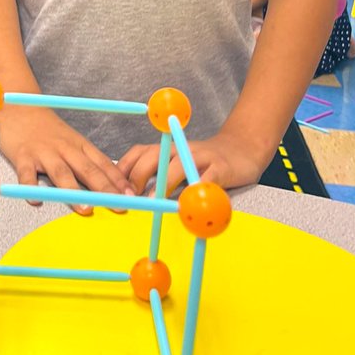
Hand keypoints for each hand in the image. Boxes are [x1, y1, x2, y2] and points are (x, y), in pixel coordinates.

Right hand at [0, 105, 135, 215]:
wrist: (21, 109)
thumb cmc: (49, 131)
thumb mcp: (73, 141)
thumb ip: (87, 161)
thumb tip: (110, 185)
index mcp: (80, 146)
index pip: (103, 165)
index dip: (118, 181)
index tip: (131, 196)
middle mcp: (65, 148)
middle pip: (88, 170)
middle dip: (105, 189)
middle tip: (118, 206)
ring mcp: (44, 152)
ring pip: (61, 173)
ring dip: (74, 191)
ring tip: (85, 208)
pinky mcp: (23, 156)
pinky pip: (27, 173)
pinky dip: (30, 187)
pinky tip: (35, 200)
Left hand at [118, 130, 270, 195]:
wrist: (241, 148)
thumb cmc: (202, 162)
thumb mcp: (176, 164)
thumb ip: (156, 174)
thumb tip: (128, 196)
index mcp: (166, 148)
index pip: (138, 153)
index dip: (124, 170)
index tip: (113, 189)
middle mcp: (179, 149)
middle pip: (153, 157)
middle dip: (138, 177)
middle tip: (131, 198)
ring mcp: (200, 157)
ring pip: (178, 167)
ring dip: (164, 185)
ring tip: (154, 204)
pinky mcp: (220, 167)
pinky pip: (206, 180)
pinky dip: (196, 192)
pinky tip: (189, 206)